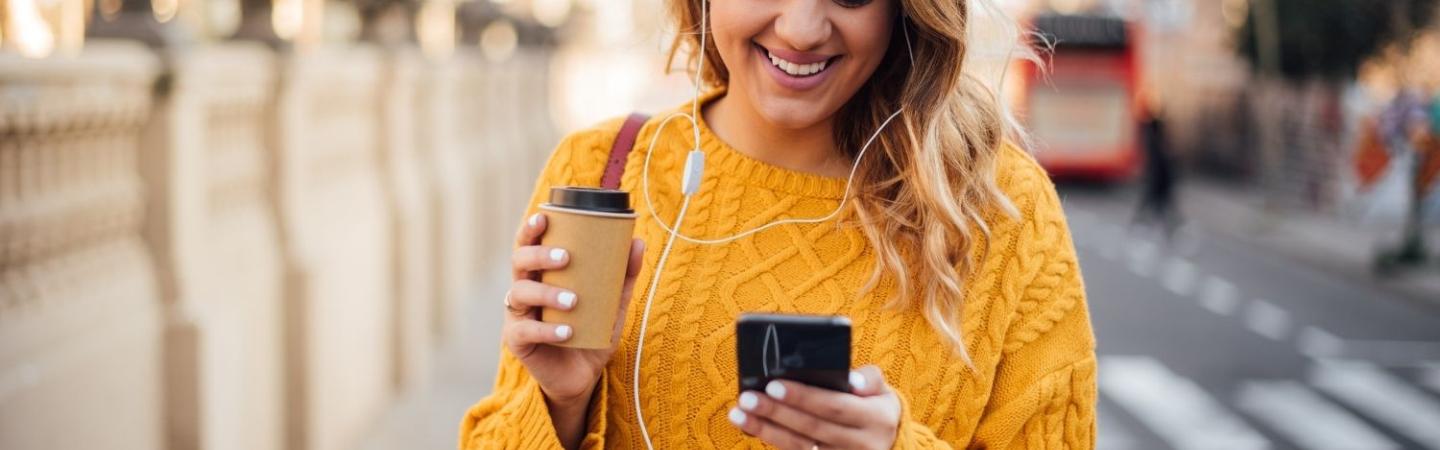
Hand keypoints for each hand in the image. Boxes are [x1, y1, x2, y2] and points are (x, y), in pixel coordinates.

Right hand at [502, 212, 644, 412]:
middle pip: (519, 262)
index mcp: (542, 275)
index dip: (530, 229)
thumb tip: (638, 242)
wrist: (582, 377)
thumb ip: (623, 276)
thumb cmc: (591, 333)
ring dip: (546, 293)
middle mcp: (525, 290)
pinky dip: (547, 330)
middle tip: (566, 258)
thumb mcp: (612, 304)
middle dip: (539, 254)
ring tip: (573, 301)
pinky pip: (525, 331)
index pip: (529, 245)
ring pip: (520, 293)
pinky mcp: (517, 342)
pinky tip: (566, 331)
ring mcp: (518, 316)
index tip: (544, 217)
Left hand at [729, 366, 900, 449]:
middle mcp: (863, 444)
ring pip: (800, 447)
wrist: (887, 442)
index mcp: (876, 418)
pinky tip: (753, 429)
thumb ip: (869, 379)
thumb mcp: (882, 391)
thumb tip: (851, 379)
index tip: (773, 385)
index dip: (803, 397)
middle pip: (812, 428)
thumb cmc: (875, 407)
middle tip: (748, 398)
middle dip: (776, 413)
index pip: (834, 406)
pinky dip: (773, 442)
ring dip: (766, 430)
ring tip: (740, 414)